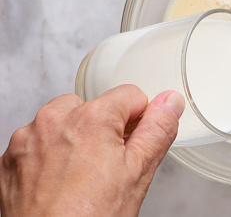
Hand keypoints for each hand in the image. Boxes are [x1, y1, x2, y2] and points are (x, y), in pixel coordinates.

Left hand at [0, 85, 184, 215]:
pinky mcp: (11, 156)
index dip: (139, 120)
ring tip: (83, 176)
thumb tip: (170, 102)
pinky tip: (61, 181)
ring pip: (65, 121)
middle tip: (108, 166)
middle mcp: (54, 119)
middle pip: (95, 106)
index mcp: (91, 117)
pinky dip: (51, 153)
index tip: (132, 146)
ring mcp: (28, 138)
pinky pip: (40, 140)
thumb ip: (158, 129)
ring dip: (76, 138)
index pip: (130, 95)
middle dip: (105, 129)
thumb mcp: (139, 172)